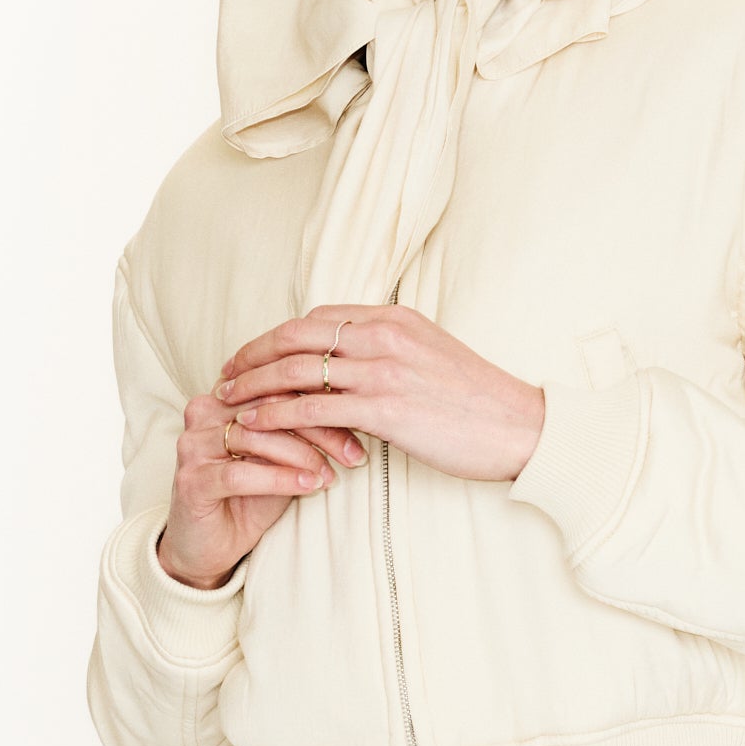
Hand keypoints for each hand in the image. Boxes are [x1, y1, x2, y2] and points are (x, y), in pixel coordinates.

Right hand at [156, 384, 367, 590]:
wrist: (209, 546)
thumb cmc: (250, 496)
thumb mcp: (284, 457)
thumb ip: (304, 431)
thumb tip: (353, 413)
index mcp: (227, 395)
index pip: (279, 384)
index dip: (322, 402)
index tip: (361, 424)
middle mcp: (204, 411)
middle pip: (269, 407)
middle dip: (319, 429)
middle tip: (353, 453)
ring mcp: (193, 445)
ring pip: (255, 437)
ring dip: (301, 456)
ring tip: (330, 474)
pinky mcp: (191, 480)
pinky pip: (241, 473)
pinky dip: (280, 479)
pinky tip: (308, 487)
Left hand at [213, 306, 545, 483]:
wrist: (519, 428)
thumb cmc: (479, 403)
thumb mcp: (432, 358)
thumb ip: (390, 354)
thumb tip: (353, 367)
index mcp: (394, 319)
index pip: (318, 318)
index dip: (277, 336)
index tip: (253, 354)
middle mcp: (383, 335)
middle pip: (297, 335)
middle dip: (253, 354)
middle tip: (225, 374)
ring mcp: (382, 370)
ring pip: (297, 369)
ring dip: (254, 384)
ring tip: (227, 400)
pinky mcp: (384, 409)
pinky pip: (313, 408)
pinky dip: (275, 415)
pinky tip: (253, 425)